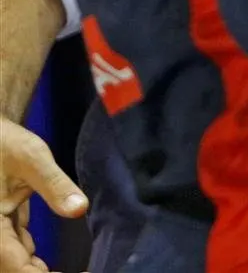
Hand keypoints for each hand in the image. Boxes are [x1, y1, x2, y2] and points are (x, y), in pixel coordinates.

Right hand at [0, 117, 85, 272]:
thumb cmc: (5, 143)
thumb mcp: (32, 159)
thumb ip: (54, 185)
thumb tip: (79, 208)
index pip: (14, 266)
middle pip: (13, 269)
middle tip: (84, 272)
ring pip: (14, 263)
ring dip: (38, 271)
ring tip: (80, 270)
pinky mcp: (2, 227)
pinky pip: (17, 251)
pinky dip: (34, 260)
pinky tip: (58, 265)